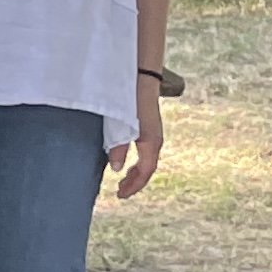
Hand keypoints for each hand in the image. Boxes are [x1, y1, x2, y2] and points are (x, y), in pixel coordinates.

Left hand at [115, 75, 165, 198]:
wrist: (141, 76)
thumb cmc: (130, 99)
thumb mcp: (120, 125)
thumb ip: (117, 146)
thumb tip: (115, 169)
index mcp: (151, 141)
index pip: (145, 171)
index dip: (134, 185)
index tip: (120, 195)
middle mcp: (155, 139)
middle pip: (147, 168)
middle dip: (135, 182)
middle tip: (120, 191)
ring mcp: (153, 132)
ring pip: (147, 159)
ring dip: (135, 171)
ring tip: (123, 179)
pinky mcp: (148, 126)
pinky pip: (145, 150)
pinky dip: (136, 160)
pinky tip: (126, 158)